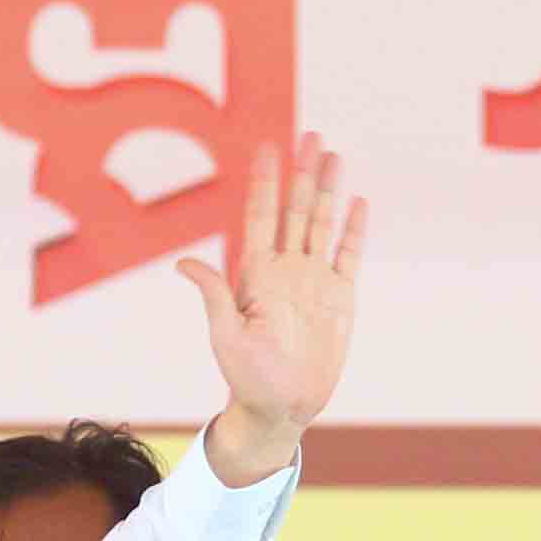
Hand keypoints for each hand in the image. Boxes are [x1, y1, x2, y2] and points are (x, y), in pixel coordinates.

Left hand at [184, 135, 362, 483]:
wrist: (281, 407)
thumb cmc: (246, 376)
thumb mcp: (225, 335)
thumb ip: (213, 296)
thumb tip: (184, 263)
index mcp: (256, 272)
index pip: (262, 215)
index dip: (265, 181)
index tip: (267, 146)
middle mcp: (286, 269)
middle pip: (295, 209)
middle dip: (302, 172)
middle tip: (309, 134)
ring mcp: (314, 280)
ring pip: (322, 223)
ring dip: (328, 189)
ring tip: (333, 155)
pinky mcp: (340, 297)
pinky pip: (348, 255)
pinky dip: (353, 229)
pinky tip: (357, 202)